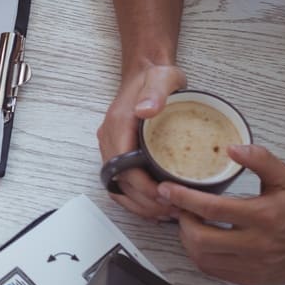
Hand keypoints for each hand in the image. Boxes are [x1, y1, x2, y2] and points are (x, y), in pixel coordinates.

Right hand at [97, 63, 186, 218]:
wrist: (146, 71)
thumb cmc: (155, 76)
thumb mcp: (161, 78)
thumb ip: (155, 92)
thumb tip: (145, 110)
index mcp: (118, 125)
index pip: (124, 167)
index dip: (144, 188)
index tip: (167, 197)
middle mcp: (110, 138)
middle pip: (120, 182)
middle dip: (145, 202)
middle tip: (173, 212)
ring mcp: (112, 145)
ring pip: (118, 185)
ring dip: (139, 204)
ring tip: (166, 213)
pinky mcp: (119, 150)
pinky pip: (121, 180)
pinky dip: (135, 197)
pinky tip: (154, 205)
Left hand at [158, 144, 284, 284]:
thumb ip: (260, 160)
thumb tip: (233, 148)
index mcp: (263, 216)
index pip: (212, 209)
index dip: (183, 198)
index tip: (167, 189)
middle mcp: (256, 245)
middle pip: (201, 238)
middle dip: (182, 221)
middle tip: (179, 207)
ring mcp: (252, 265)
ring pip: (202, 258)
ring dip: (187, 239)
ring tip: (189, 221)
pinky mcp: (250, 278)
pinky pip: (212, 270)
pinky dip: (199, 255)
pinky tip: (200, 240)